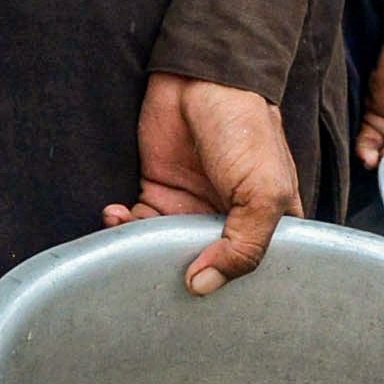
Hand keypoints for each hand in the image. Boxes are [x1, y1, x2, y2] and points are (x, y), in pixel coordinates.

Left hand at [104, 74, 302, 295]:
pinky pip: (138, 226)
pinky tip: (116, 218)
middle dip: (182, 280)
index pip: (253, 273)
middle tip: (160, 289)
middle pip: (206, 269)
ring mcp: (191, 210)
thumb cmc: (246, 129)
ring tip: (129, 252)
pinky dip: (122, 228)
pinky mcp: (158, 194)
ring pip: (165, 252)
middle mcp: (229, 224)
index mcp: (268, 226)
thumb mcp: (263, 193)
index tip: (210, 303)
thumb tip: (202, 286)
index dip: (233, 292)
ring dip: (143, 256)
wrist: (200, 79)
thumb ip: (243, 247)